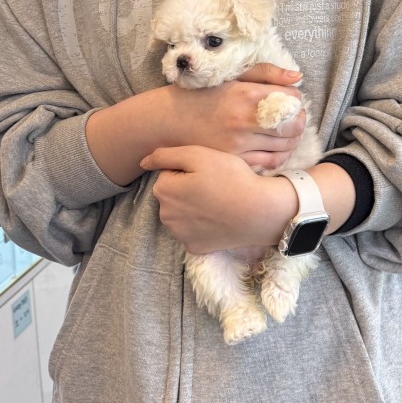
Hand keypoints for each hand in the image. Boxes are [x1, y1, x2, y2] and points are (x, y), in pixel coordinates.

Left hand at [140, 146, 295, 253]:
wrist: (259, 212)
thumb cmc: (231, 178)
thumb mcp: (199, 155)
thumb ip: (166, 155)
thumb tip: (142, 162)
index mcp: (163, 191)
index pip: (167, 174)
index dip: (187, 170)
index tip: (206, 172)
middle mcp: (165, 216)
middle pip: (172, 195)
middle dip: (186, 189)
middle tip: (213, 185)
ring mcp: (180, 235)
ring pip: (181, 214)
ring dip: (192, 207)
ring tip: (217, 201)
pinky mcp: (194, 248)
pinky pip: (192, 231)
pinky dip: (201, 225)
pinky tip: (217, 218)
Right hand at [160, 63, 306, 170]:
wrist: (169, 120)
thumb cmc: (202, 94)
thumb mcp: (232, 75)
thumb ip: (266, 73)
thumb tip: (297, 77)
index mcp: (247, 94)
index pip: (293, 98)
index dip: (295, 99)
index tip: (289, 100)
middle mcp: (245, 120)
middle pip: (294, 124)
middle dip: (298, 120)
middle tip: (291, 118)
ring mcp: (240, 143)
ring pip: (286, 145)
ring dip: (292, 138)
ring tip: (284, 132)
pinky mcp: (235, 160)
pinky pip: (271, 162)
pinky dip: (280, 155)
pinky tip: (275, 147)